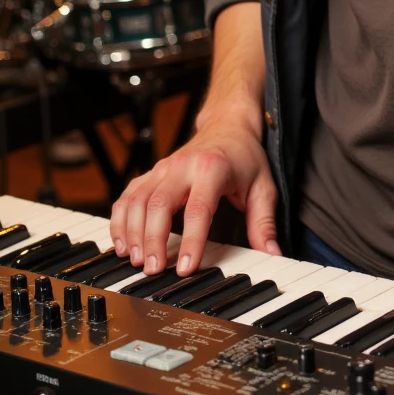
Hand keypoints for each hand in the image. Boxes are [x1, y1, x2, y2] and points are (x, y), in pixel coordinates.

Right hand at [109, 117, 278, 277]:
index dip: (191, 240)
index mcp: (213, 168)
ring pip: (138, 200)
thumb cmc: (245, 157)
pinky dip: (120, 220)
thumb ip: (264, 224)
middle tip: (153, 269)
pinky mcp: (151, 174)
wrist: (228, 125)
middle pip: (159, 204)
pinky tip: (122, 243)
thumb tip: (272, 255)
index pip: (198, 208)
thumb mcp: (263, 187)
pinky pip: (127, 196)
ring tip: (136, 261)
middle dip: (153, 240)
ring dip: (133, 232)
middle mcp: (183, 166)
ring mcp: (163, 168)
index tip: (185, 268)